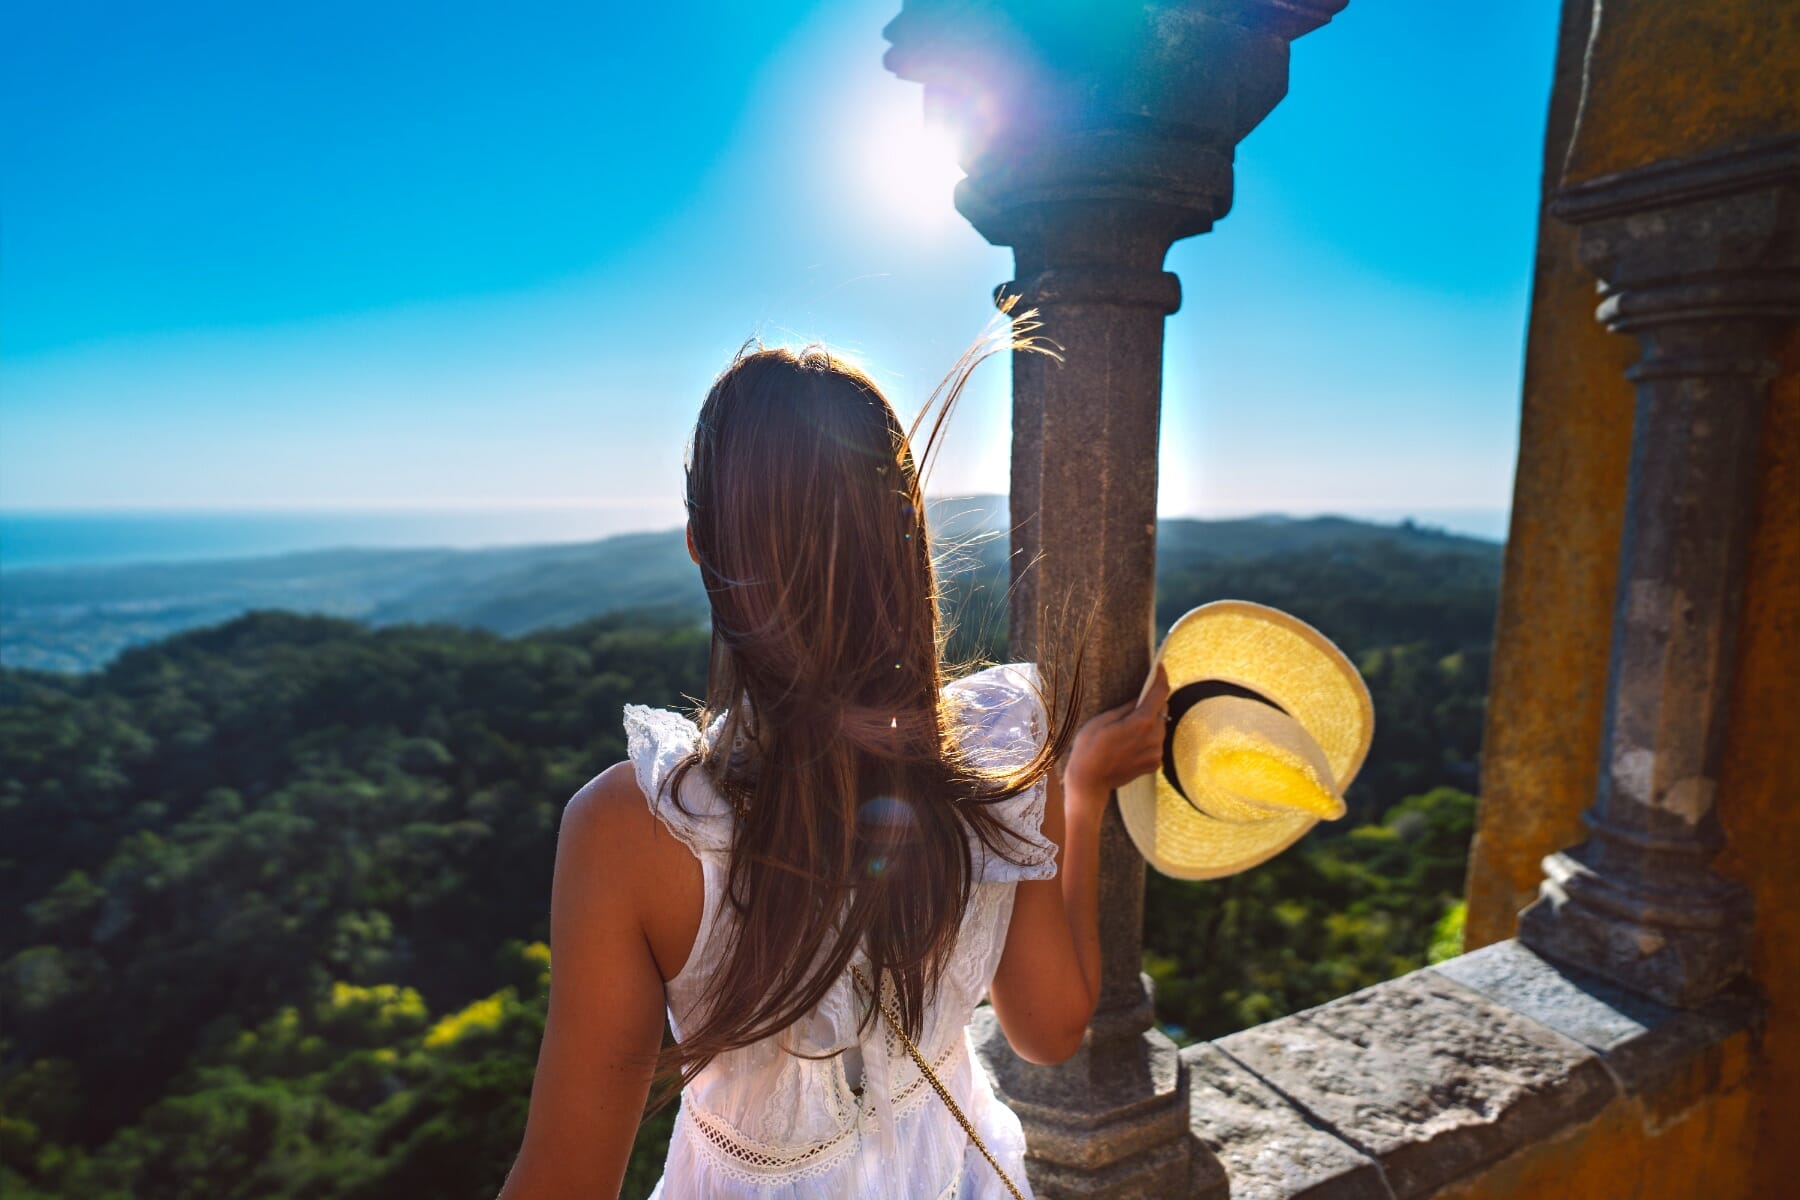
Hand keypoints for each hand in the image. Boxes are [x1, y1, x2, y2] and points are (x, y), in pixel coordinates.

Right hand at [1064, 661, 1169, 799]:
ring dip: (1150, 722)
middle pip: (1162, 710)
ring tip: (1128, 728)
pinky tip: (1130, 744)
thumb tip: (1142, 697)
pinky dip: (1148, 739)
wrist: (1089, 782)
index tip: (1160, 667)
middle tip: (1134, 704)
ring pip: (1160, 727)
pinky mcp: (1155, 764)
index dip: (1161, 677)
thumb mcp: (1103, 720)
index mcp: (1141, 722)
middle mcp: (1154, 737)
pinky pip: (1156, 743)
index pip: (1160, 692)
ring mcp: (1156, 752)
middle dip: (1153, 703)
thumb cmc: (1089, 747)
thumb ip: (1127, 707)